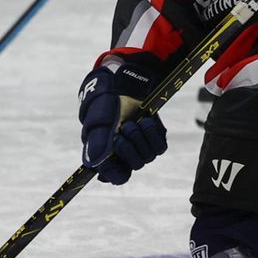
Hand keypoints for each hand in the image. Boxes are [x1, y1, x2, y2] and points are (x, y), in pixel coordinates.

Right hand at [77, 56, 167, 184]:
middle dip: (130, 148)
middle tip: (125, 128)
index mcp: (106, 152)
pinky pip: (160, 146)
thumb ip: (98, 142)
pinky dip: (154, 134)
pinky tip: (147, 120)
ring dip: (142, 138)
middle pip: (134, 165)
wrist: (124, 81)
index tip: (119, 164)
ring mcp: (139, 144)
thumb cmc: (106, 100)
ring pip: (148, 157)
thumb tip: (97, 165)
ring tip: (135, 122)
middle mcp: (123, 151)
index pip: (115, 176)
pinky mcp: (153, 136)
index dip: (117, 174)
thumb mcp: (100, 119)